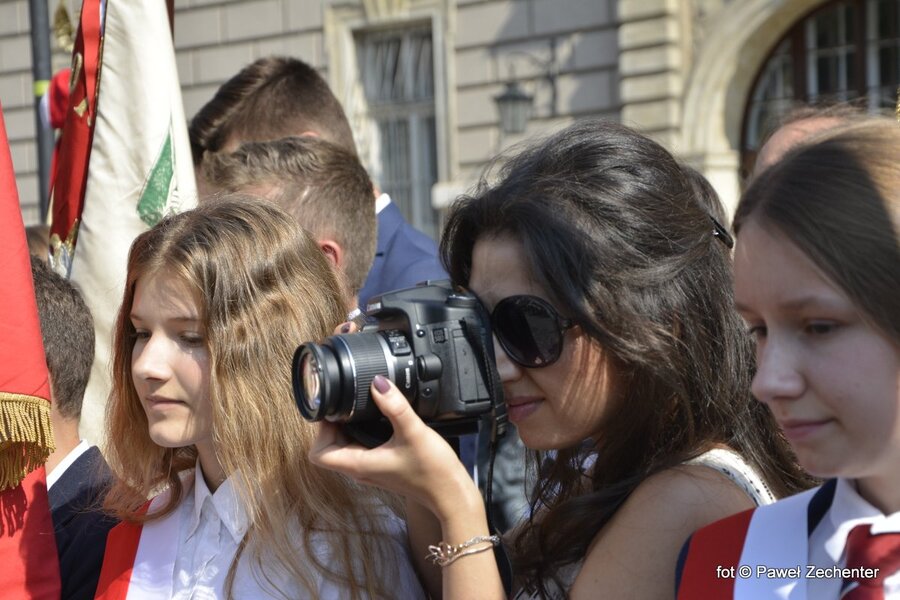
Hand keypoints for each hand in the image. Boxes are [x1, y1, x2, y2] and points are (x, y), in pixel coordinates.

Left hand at [309, 374, 478, 519]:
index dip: (320, 431)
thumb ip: (395, 406)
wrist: (450, 493)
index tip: (335, 411)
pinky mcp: (382, 466)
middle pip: (328, 448)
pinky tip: (377, 419)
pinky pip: (360, 449)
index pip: (318, 454)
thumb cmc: (432, 471)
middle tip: (347, 404)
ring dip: (346, 429)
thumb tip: (378, 383)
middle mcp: (360, 470)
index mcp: (359, 465)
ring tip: (360, 408)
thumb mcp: (413, 432)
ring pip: (344, 448)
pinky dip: (361, 433)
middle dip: (332, 425)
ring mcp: (371, 469)